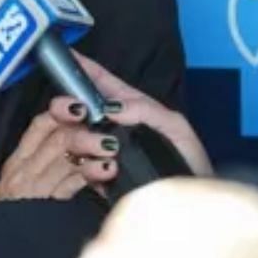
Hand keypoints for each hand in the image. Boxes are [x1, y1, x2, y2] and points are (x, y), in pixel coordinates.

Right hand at [0, 112, 118, 199]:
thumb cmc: (19, 213)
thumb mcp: (25, 182)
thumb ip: (47, 158)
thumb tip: (79, 134)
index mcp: (20, 159)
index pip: (41, 125)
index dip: (63, 111)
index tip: (82, 105)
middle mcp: (24, 170)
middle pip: (58, 139)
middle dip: (86, 130)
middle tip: (107, 126)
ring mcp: (33, 188)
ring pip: (66, 158)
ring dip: (92, 148)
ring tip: (112, 146)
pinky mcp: (44, 208)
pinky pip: (70, 185)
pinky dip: (91, 175)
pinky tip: (106, 170)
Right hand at [69, 52, 214, 176]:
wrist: (190, 202)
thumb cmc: (188, 159)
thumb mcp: (175, 126)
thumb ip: (146, 110)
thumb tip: (113, 107)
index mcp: (130, 107)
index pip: (102, 82)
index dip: (83, 67)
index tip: (66, 55)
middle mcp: (112, 127)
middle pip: (76, 110)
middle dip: (70, 108)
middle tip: (78, 114)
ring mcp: (103, 152)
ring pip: (74, 140)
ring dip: (85, 141)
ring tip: (110, 149)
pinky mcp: (101, 178)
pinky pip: (83, 170)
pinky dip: (92, 169)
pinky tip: (110, 170)